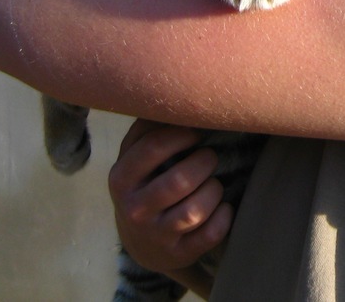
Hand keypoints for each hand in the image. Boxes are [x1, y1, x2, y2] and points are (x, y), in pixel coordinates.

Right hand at [108, 120, 233, 283]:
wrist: (142, 242)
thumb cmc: (144, 184)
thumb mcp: (134, 159)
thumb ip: (148, 129)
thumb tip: (172, 91)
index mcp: (121, 178)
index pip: (152, 147)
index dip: (182, 133)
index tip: (197, 130)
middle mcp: (134, 209)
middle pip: (179, 180)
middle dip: (204, 162)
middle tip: (210, 157)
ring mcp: (155, 235)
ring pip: (196, 210)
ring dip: (214, 190)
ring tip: (214, 182)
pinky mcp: (177, 254)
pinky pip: (210, 234)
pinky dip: (224, 217)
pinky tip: (223, 207)